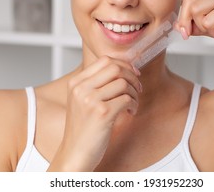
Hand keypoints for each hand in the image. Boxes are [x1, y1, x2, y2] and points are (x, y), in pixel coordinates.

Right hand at [51, 56, 140, 170]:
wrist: (75, 153)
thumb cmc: (83, 128)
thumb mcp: (82, 100)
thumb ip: (97, 84)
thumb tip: (124, 68)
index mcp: (76, 83)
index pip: (104, 60)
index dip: (124, 64)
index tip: (133, 73)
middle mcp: (81, 89)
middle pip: (115, 68)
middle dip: (132, 76)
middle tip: (138, 87)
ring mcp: (90, 100)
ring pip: (123, 83)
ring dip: (134, 92)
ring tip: (133, 103)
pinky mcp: (102, 113)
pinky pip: (127, 99)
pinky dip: (134, 105)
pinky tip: (130, 112)